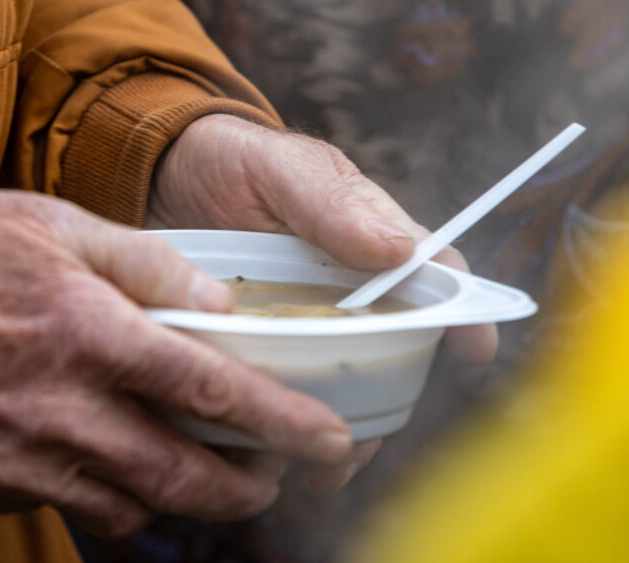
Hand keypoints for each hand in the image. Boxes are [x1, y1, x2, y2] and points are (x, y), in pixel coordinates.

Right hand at [0, 189, 353, 535]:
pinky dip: (110, 497)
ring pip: (133, 507)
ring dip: (186, 502)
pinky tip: (118, 468)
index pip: (212, 392)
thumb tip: (217, 305)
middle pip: (183, 476)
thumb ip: (148, 263)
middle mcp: (67, 410)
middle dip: (246, 488)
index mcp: (93, 335)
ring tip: (212, 480)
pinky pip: (69, 505)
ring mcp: (24, 459)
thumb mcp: (57, 224)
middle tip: (276, 478)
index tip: (331, 439)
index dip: (283, 422)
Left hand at [148, 115, 498, 489]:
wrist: (153, 178)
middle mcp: (342, 288)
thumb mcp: (277, 166)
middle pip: (391, 350)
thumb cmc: (227, 161)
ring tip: (318, 466)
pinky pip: (278, 392)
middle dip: (390, 399)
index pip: (430, 275)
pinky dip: (278, 425)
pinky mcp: (255, 345)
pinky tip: (262, 449)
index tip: (475, 346)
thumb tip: (398, 252)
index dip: (462, 311)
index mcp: (363, 239)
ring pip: (340, 383)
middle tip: (362, 437)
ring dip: (337, 425)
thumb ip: (328, 202)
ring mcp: (299, 321)